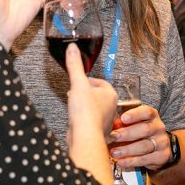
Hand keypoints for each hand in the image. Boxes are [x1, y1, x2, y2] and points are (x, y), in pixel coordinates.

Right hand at [65, 44, 117, 184]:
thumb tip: (72, 47)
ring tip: (74, 106)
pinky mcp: (97, 131)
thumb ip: (74, 65)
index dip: (87, 81)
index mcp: (111, 94)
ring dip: (84, 106)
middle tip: (74, 94)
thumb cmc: (85, 111)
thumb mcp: (78, 83)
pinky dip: (83, 119)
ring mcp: (105, 120)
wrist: (84, 137)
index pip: (100, 82)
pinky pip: (90, 121)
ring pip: (94, 108)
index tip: (78, 82)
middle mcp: (112, 107)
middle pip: (97, 95)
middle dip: (85, 94)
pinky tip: (75, 120)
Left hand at [108, 103, 171, 170]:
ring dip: (127, 150)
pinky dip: (131, 161)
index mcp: (151, 116)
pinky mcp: (161, 156)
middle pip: (145, 129)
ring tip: (114, 152)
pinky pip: (145, 159)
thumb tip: (108, 125)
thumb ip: (122, 123)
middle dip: (127, 134)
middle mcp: (158, 128)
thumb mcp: (133, 123)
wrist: (158, 147)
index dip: (134, 114)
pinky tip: (121, 161)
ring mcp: (161, 142)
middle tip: (113, 137)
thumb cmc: (141, 131)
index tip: (123, 118)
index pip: (146, 112)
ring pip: (144, 146)